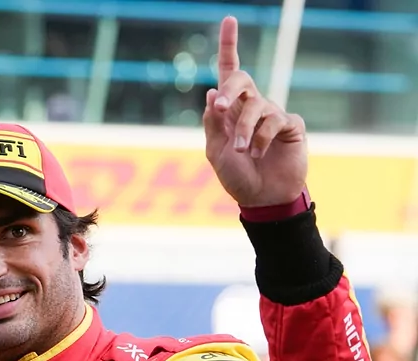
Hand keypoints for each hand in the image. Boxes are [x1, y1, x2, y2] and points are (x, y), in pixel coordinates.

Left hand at [203, 16, 306, 206]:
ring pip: (255, 107)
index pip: (229, 73)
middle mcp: (252, 106)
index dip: (229, 46)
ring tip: (243, 152)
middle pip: (241, 80)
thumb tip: (211, 92)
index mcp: (231, 110)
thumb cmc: (237, 176)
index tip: (229, 19)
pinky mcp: (291, 125)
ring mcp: (272, 114)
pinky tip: (259, 154)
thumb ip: (213, 124)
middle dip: (231, 90)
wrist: (262, 199)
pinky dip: (262, 139)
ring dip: (244, 131)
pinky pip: (274, 121)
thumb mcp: (215, 151)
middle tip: (221, 106)